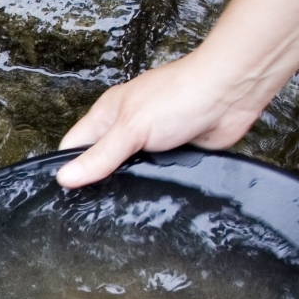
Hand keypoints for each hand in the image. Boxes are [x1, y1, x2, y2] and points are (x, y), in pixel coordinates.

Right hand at [55, 50, 278, 187]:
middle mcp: (126, 128)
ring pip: (129, 171)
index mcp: (108, 115)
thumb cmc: (181, 94)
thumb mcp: (131, 128)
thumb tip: (66, 178)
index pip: (74, 146)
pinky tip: (152, 196)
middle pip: (101, 161)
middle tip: (93, 206)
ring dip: (130, 184)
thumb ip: (100, 156)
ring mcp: (150, 142)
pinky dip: (155, 185)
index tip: (67, 193)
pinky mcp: (174, 154)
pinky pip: (156, 175)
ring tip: (122, 204)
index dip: (68, 168)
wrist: (232, 92)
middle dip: (99, 180)